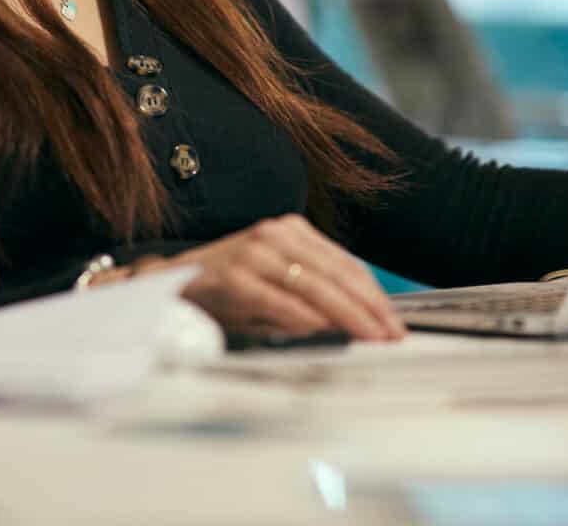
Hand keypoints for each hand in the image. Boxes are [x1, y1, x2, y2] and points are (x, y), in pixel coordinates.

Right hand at [171, 214, 404, 341]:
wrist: (173, 285)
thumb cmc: (230, 290)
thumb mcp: (278, 286)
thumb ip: (314, 297)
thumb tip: (358, 323)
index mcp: (290, 231)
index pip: (345, 264)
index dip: (374, 295)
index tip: (394, 323)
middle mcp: (273, 234)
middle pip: (335, 272)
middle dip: (368, 307)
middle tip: (391, 335)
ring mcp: (252, 252)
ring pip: (313, 283)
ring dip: (346, 313)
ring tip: (368, 336)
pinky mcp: (233, 275)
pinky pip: (277, 298)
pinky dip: (303, 315)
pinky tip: (323, 330)